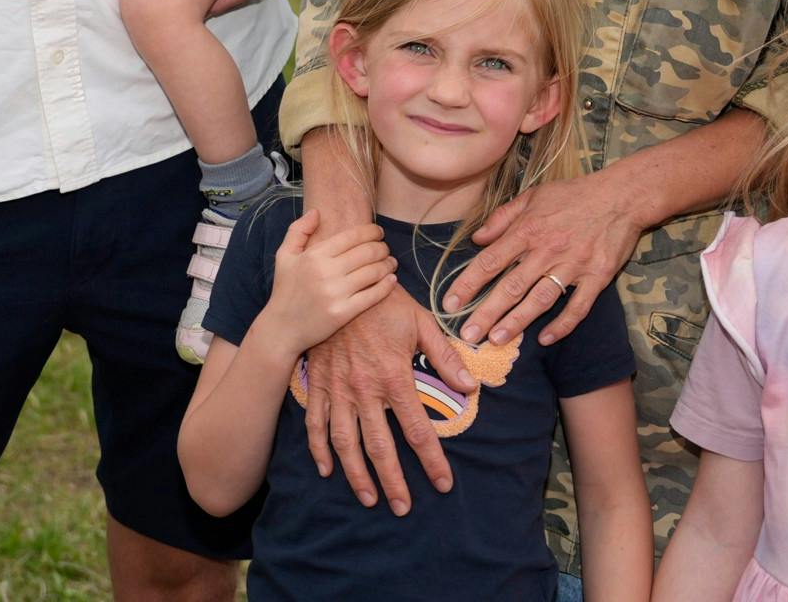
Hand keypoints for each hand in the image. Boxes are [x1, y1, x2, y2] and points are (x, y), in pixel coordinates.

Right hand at [256, 211, 397, 355]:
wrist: (282, 328)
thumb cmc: (285, 290)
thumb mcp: (284, 256)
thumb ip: (298, 230)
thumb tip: (316, 212)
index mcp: (315, 255)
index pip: (352, 236)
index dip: (371, 232)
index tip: (379, 232)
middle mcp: (326, 272)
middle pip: (367, 252)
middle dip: (382, 248)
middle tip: (386, 249)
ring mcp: (335, 293)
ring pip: (373, 272)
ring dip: (388, 264)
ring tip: (391, 262)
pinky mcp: (343, 313)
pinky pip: (373, 295)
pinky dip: (387, 285)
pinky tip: (391, 280)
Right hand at [302, 280, 471, 511]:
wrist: (339, 280)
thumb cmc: (384, 301)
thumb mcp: (421, 322)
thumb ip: (446, 357)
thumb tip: (471, 388)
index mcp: (394, 376)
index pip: (417, 429)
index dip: (432, 460)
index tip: (443, 483)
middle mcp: (364, 389)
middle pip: (380, 446)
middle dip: (393, 481)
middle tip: (403, 508)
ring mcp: (337, 388)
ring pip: (346, 442)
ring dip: (356, 474)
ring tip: (368, 498)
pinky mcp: (317, 383)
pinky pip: (316, 423)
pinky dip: (319, 449)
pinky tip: (327, 470)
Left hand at [446, 171, 645, 347]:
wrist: (621, 195)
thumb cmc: (574, 194)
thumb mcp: (533, 196)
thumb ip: (502, 218)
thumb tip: (476, 238)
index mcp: (528, 229)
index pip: (490, 260)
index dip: (468, 283)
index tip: (450, 303)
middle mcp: (547, 249)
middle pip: (511, 285)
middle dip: (486, 312)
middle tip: (467, 334)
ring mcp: (573, 265)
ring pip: (540, 299)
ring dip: (517, 322)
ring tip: (496, 340)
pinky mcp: (597, 276)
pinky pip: (578, 307)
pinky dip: (562, 325)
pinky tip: (545, 339)